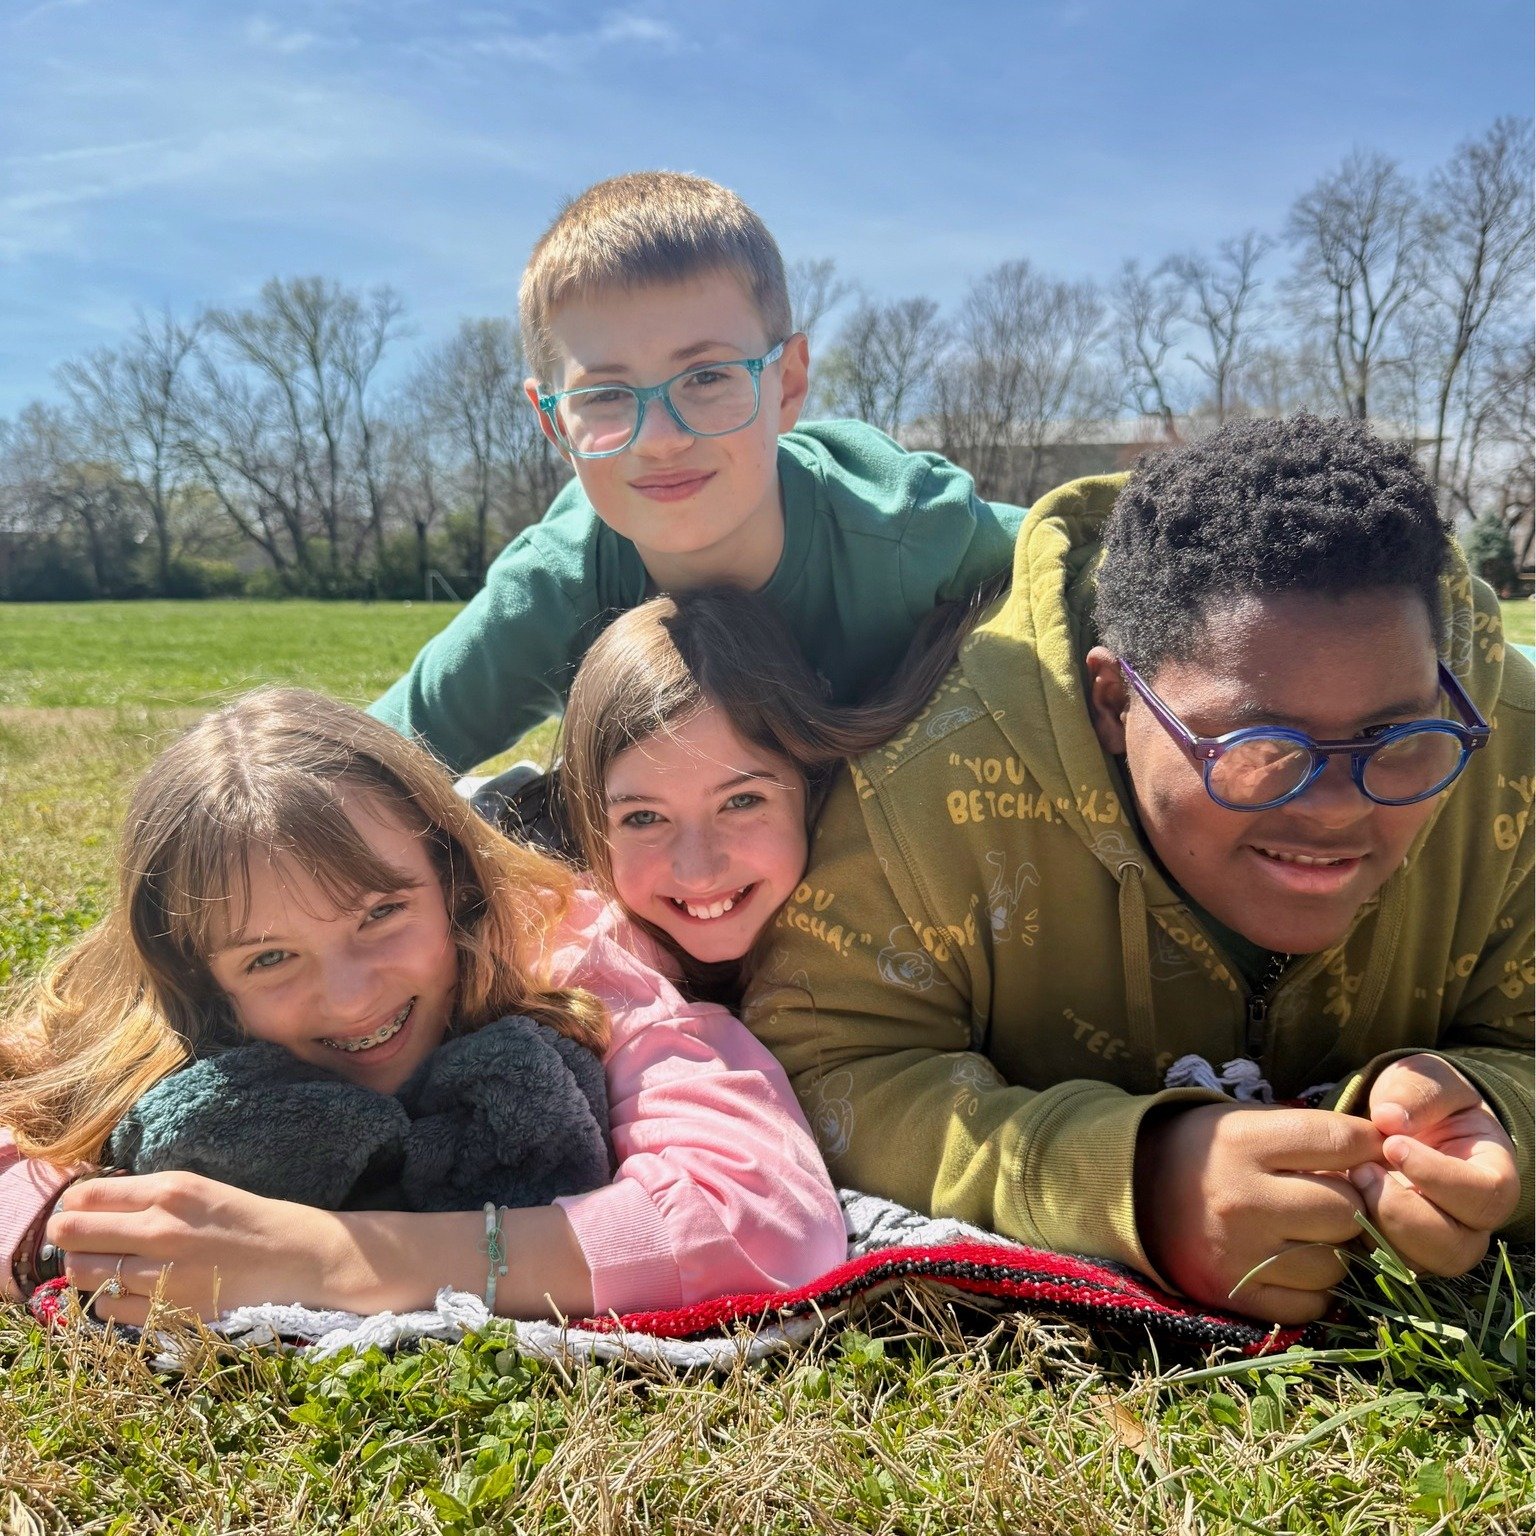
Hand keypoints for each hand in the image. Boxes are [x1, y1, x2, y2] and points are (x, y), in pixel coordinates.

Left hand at [45, 1170, 343, 1325]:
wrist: (290, 1256)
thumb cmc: (243, 1217)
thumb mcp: (197, 1188)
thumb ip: (145, 1194)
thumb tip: (89, 1202)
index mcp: (170, 1191)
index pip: (86, 1195)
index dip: (73, 1204)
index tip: (78, 1209)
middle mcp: (159, 1229)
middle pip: (73, 1234)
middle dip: (65, 1235)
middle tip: (73, 1238)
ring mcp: (160, 1273)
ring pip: (82, 1273)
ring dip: (82, 1268)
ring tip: (100, 1264)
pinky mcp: (165, 1310)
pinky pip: (105, 1308)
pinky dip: (106, 1299)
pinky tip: (126, 1289)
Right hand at [1135, 1103, 1382, 1324]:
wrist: (1134, 1193)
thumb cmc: (1207, 1151)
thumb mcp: (1247, 1122)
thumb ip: (1311, 1134)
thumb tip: (1385, 1153)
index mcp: (1243, 1142)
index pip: (1340, 1141)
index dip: (1369, 1144)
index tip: (1369, 1149)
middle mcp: (1241, 1199)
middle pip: (1346, 1209)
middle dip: (1350, 1201)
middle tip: (1331, 1195)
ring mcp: (1238, 1253)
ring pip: (1335, 1262)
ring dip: (1335, 1249)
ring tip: (1309, 1231)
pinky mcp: (1234, 1294)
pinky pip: (1311, 1304)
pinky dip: (1314, 1288)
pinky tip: (1294, 1263)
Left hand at [1349, 1054, 1519, 1276]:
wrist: (1397, 1120)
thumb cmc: (1422, 1099)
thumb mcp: (1426, 1080)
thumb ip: (1416, 1093)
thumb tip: (1389, 1118)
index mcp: (1490, 1175)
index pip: (1483, 1195)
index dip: (1438, 1177)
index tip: (1392, 1145)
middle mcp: (1468, 1221)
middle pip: (1455, 1249)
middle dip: (1403, 1214)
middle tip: (1364, 1170)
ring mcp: (1431, 1241)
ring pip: (1416, 1264)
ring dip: (1377, 1227)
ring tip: (1352, 1178)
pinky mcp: (1392, 1247)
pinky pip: (1377, 1261)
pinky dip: (1352, 1235)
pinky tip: (1335, 1196)